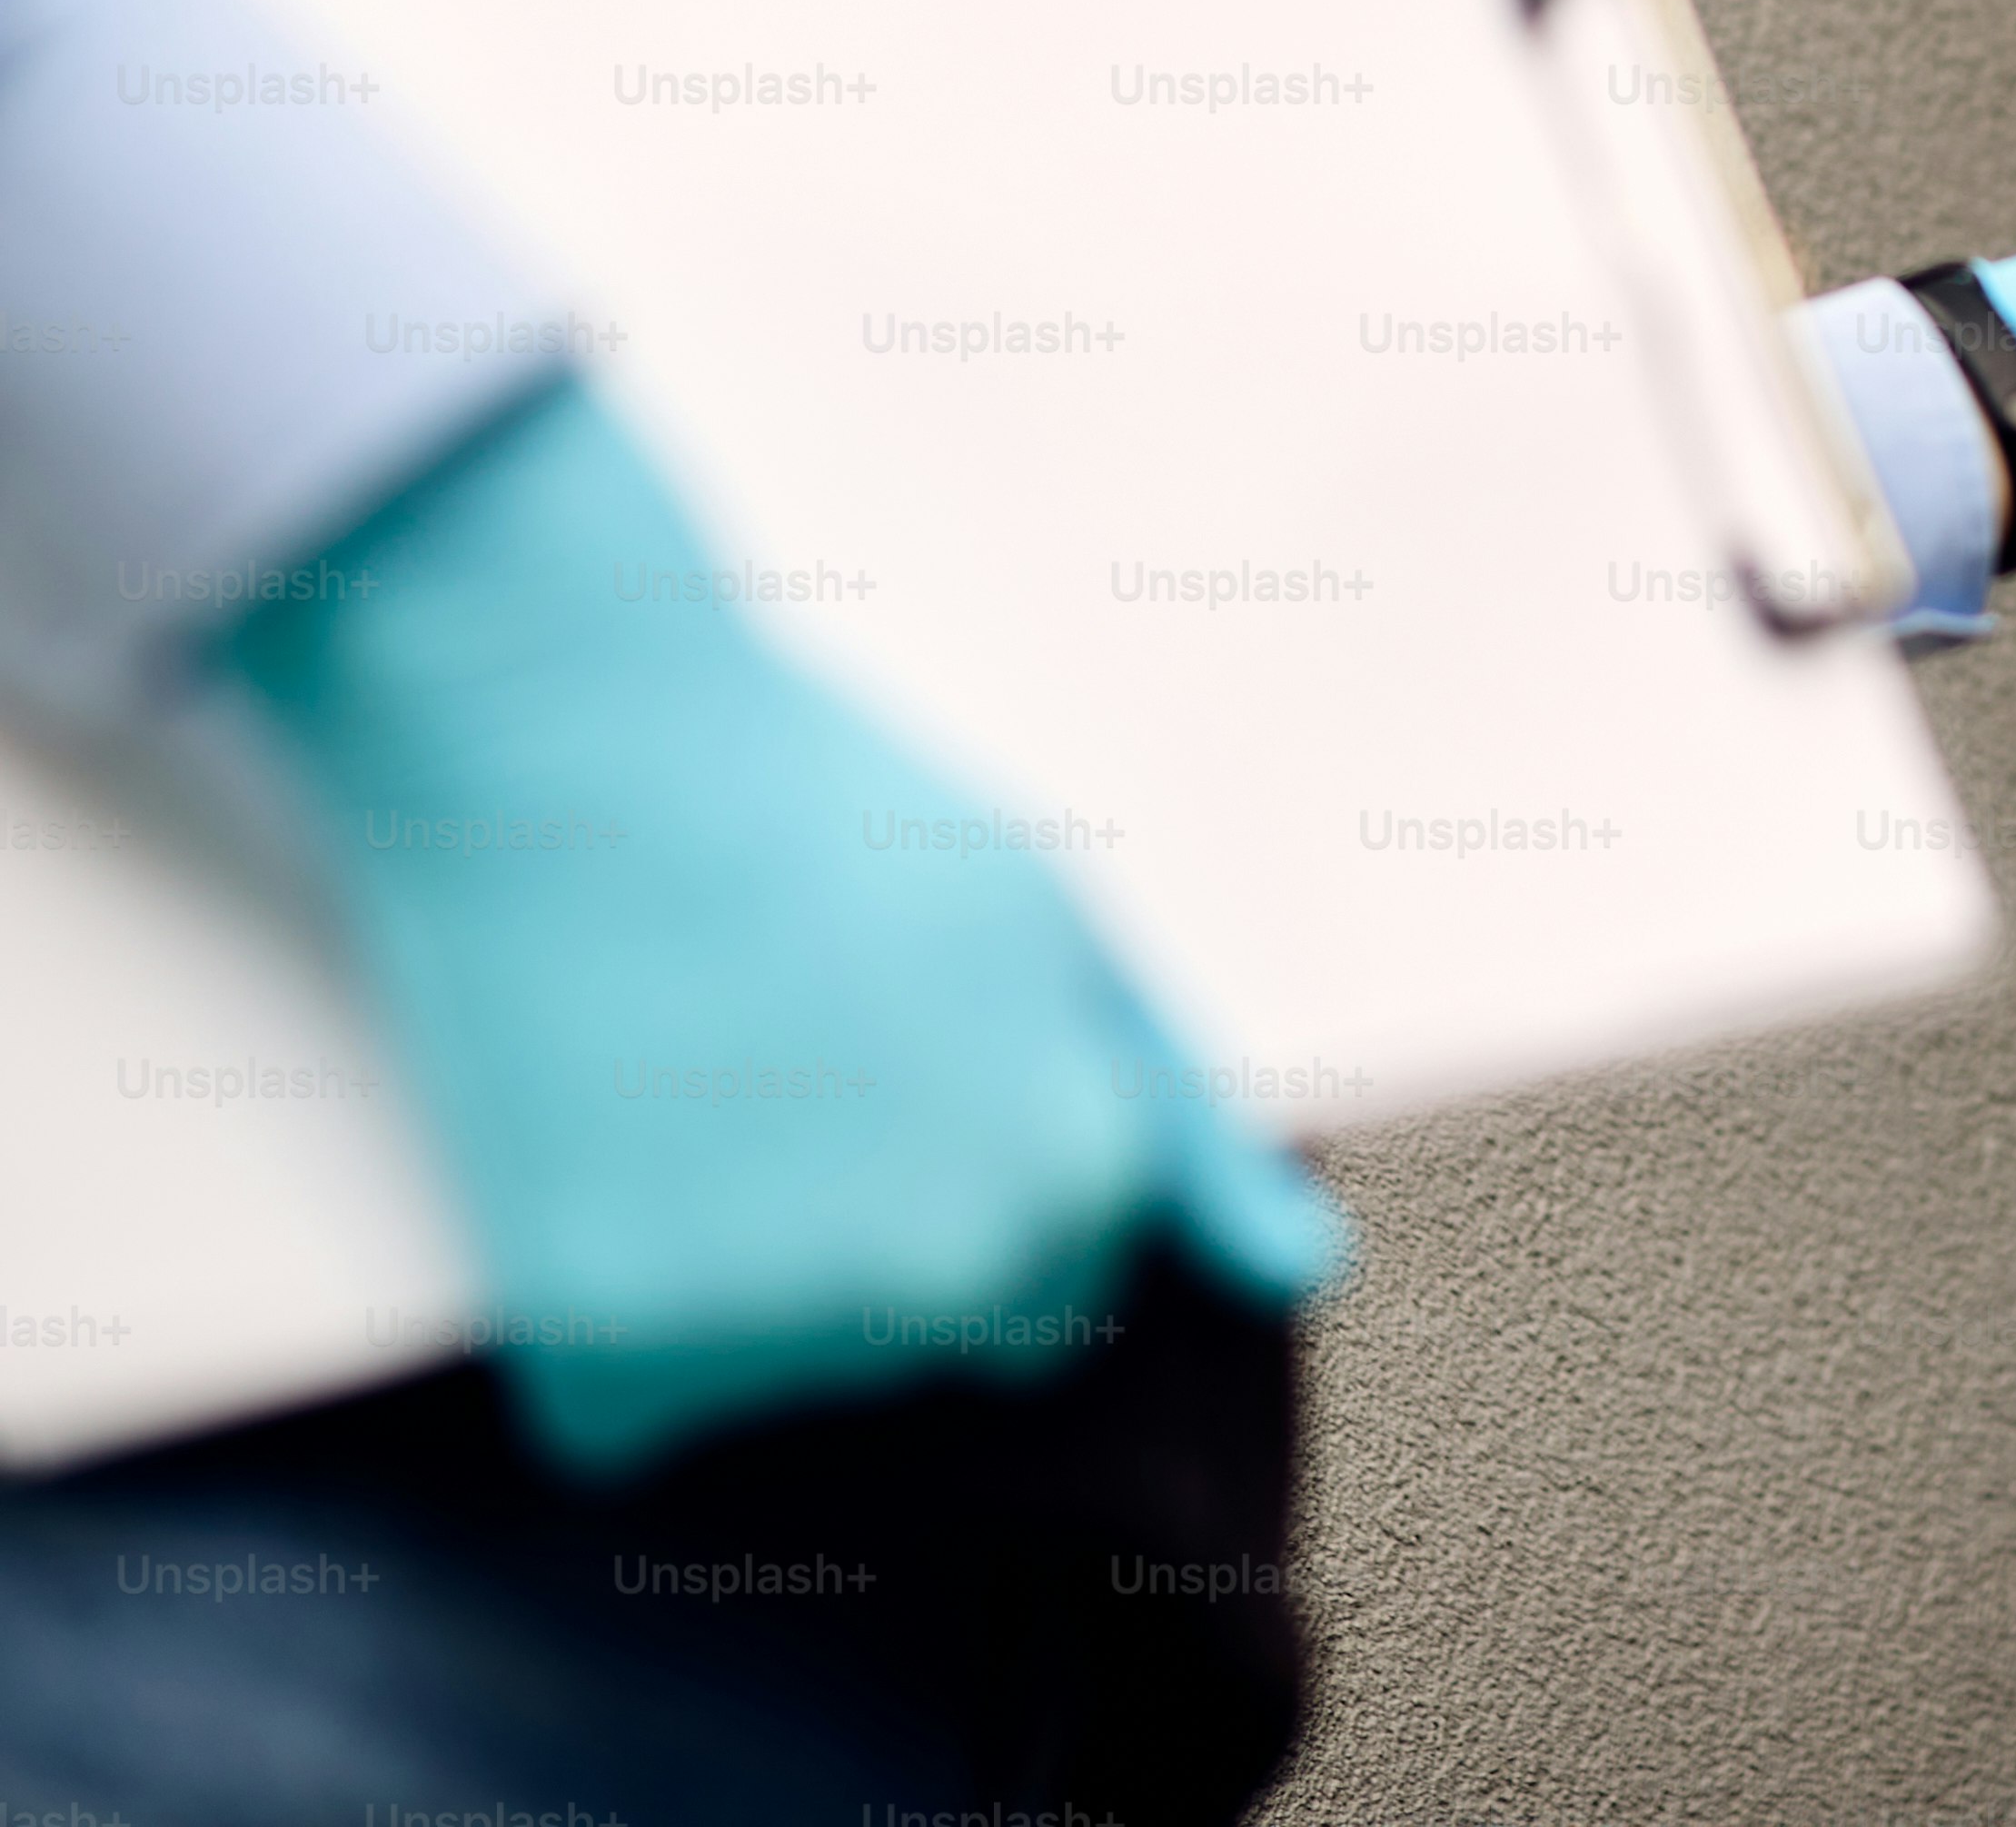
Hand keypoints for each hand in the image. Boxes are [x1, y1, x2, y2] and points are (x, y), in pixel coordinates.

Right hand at [218, 377, 1343, 1479]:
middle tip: (790, 1068)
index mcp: (1078, 1174)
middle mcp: (949, 1278)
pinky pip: (626, 1416)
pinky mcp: (602, 1359)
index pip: (1067, 1271)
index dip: (983, 1156)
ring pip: (791, 1377)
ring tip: (692, 1089)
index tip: (900, 1048)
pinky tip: (593, 1169)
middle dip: (889, 1243)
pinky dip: (602, 1326)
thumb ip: (1185, 1129)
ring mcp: (779, 1329)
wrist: (573, 736)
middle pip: (942, 1339)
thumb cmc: (831, 815)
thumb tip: (1305, 1270)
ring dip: (745, 1283)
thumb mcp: (1061, 939)